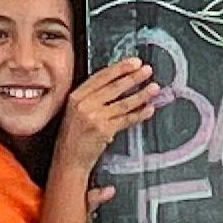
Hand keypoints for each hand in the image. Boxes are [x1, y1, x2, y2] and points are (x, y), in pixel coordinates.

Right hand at [52, 55, 164, 193]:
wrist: (68, 160)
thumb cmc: (74, 136)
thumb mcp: (76, 111)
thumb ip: (93, 97)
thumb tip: (119, 83)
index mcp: (76, 96)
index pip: (101, 76)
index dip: (119, 68)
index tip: (134, 62)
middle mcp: (84, 104)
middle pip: (114, 87)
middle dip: (133, 77)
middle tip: (148, 70)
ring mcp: (94, 118)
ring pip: (123, 103)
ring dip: (141, 95)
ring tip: (154, 88)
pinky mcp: (104, 131)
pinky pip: (126, 119)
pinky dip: (139, 114)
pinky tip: (149, 109)